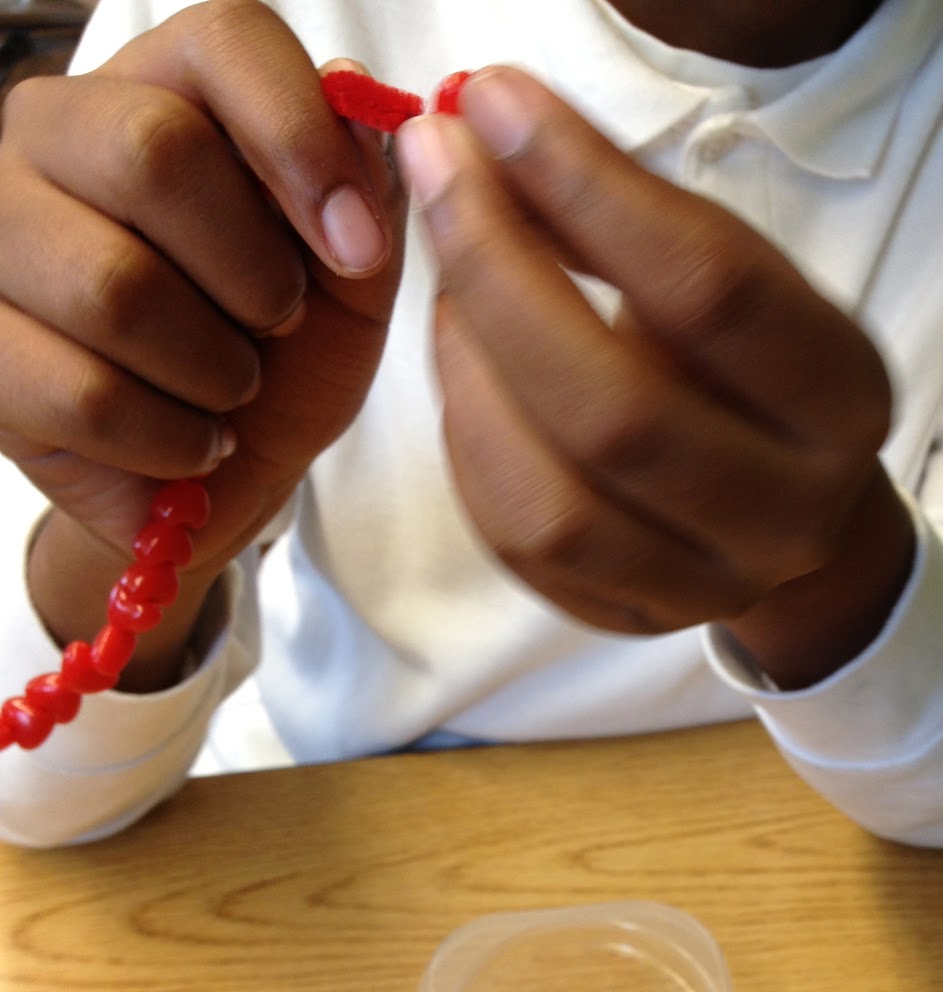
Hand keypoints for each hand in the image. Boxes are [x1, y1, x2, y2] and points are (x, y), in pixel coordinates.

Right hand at [0, 0, 406, 683]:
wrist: (224, 474)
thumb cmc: (283, 362)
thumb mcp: (352, 282)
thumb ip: (365, 193)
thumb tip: (364, 112)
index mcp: (162, 90)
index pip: (224, 40)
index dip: (301, 140)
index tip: (358, 246)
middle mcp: (56, 135)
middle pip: (153, 152)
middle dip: (253, 271)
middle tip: (277, 323)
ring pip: (114, 287)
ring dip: (214, 369)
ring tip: (232, 390)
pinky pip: (87, 394)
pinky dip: (171, 439)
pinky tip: (192, 440)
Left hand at [401, 66, 914, 688]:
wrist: (793, 511)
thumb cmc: (750, 368)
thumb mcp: (731, 278)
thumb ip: (627, 220)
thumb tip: (487, 136)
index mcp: (842, 403)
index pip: (711, 291)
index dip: (590, 187)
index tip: (496, 102)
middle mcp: (786, 514)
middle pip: (618, 413)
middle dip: (501, 272)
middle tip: (436, 172)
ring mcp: (704, 587)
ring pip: (551, 505)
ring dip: (471, 371)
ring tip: (448, 281)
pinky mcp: (627, 622)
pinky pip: (516, 543)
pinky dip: (468, 440)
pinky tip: (463, 365)